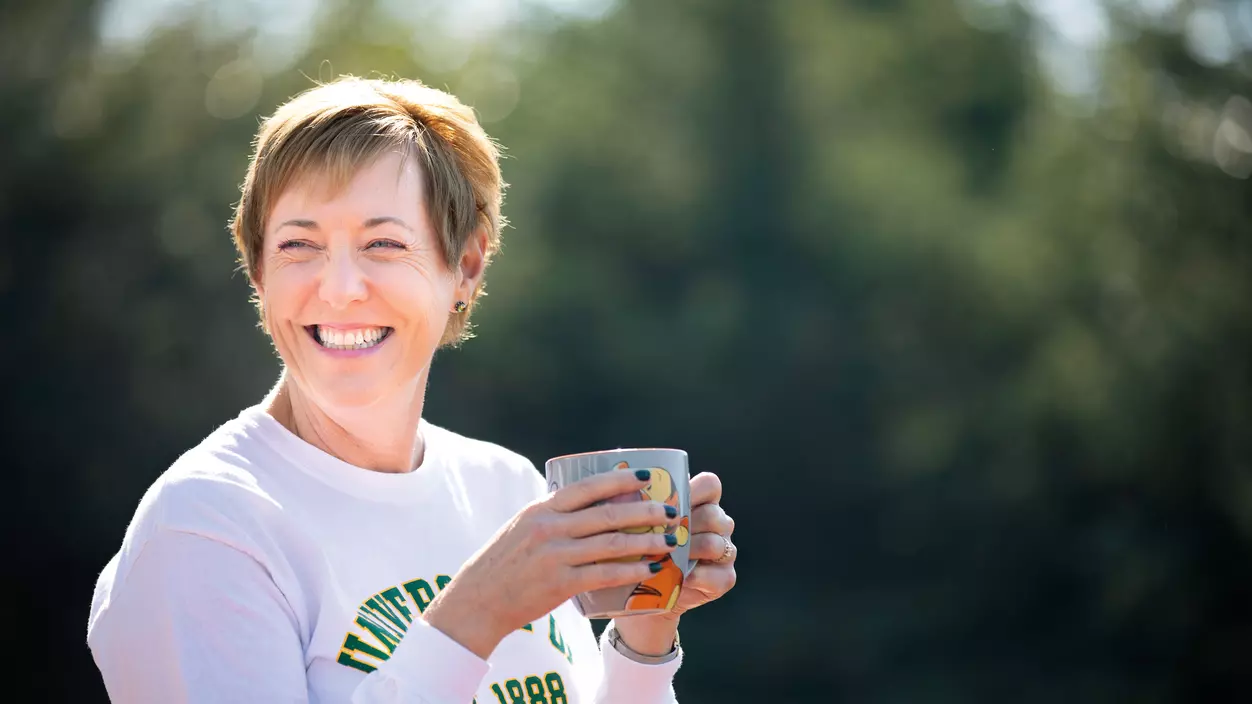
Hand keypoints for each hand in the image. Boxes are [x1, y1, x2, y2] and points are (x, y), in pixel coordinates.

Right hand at [423, 468, 682, 657]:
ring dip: (645, 541)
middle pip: (607, 514)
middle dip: (644, 511)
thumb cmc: (505, 563)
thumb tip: (596, 503)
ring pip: (611, 544)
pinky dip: (631, 571)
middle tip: (670, 511)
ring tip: (668, 540)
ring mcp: (554, 556)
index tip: (645, 477)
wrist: (478, 601)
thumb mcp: (524, 528)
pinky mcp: (560, 584)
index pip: (586, 487)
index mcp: (541, 509)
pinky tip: (650, 569)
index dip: (619, 479)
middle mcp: (549, 528)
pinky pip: (604, 574)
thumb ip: (555, 516)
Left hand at [614, 472, 736, 654]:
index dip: (695, 489)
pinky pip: (720, 575)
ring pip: (716, 543)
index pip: (710, 485)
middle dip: (687, 524)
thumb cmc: (634, 552)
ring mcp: (724, 551)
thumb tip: (612, 488)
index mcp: (699, 503)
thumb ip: (634, 506)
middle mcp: (717, 524)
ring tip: (666, 557)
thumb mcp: (633, 526)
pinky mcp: (724, 578)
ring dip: (691, 551)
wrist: (639, 597)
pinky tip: (680, 579)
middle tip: (661, 534)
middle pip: (713, 514)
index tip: (669, 502)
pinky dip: (698, 577)